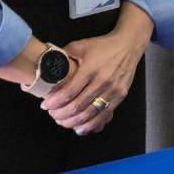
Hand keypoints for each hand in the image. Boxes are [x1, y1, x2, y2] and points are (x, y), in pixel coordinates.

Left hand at [42, 3, 152, 135]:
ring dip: (73, 122)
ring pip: (89, 114)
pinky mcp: (120, 96)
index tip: (45, 105)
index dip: (54, 102)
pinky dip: (90, 125)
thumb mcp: (81, 45)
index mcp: (90, 68)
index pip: (69, 92)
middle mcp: (102, 81)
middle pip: (77, 106)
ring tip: (62, 122)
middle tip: (52, 114)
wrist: (128, 45)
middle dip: (60, 114)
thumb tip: (47, 66)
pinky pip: (104, 116)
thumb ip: (64, 56)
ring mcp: (113, 90)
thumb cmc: (103, 46)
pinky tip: (80, 128)